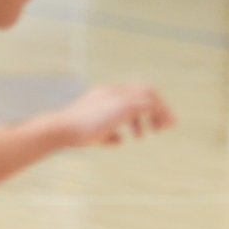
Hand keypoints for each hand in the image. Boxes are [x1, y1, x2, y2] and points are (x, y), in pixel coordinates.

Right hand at [52, 84, 175, 148]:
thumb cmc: (75, 134)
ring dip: (161, 111)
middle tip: (167, 124)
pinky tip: (159, 129)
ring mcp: (118, 96)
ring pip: (149, 95)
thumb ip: (109, 134)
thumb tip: (121, 139)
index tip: (153, 121)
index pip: (131, 92)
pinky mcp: (123, 106)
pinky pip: (149, 105)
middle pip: (144, 88)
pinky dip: (159, 115)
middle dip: (158, 105)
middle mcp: (113, 91)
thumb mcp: (96, 134)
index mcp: (105, 94)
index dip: (145, 104)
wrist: (62, 129)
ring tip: (163, 129)